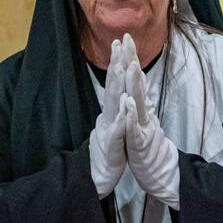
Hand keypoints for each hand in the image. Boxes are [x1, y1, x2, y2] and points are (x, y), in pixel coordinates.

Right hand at [89, 38, 129, 196]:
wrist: (96, 180)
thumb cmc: (107, 154)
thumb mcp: (113, 129)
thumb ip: (114, 111)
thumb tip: (118, 94)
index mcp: (110, 114)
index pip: (115, 85)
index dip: (117, 63)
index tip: (121, 43)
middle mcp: (107, 118)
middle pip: (112, 88)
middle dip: (115, 65)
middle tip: (118, 43)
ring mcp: (108, 131)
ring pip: (113, 105)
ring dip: (116, 85)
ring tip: (120, 66)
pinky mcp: (112, 147)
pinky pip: (118, 132)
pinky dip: (121, 119)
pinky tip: (125, 107)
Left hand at [120, 34, 179, 208]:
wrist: (161, 175)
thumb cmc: (149, 149)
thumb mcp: (142, 122)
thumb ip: (142, 103)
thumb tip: (139, 86)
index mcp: (140, 109)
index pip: (133, 81)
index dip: (129, 60)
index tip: (123, 39)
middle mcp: (143, 114)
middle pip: (136, 84)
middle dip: (131, 61)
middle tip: (127, 39)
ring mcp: (144, 128)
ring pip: (138, 102)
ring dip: (135, 83)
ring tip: (131, 64)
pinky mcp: (141, 144)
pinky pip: (135, 128)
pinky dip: (132, 116)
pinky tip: (128, 103)